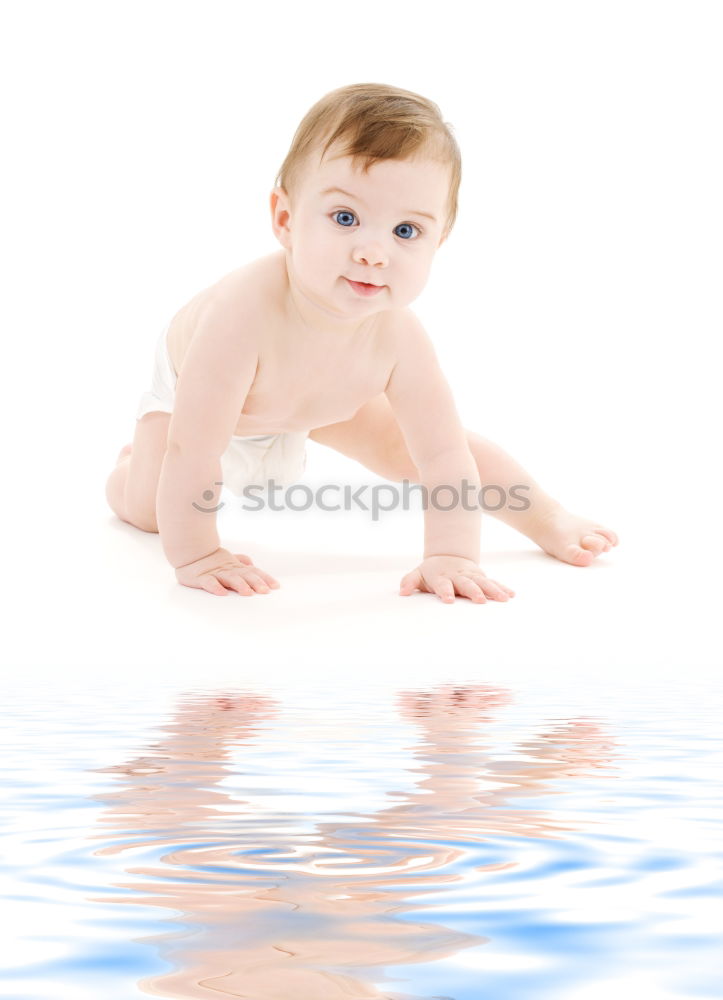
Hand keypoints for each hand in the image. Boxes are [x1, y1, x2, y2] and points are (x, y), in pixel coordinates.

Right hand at [175, 547, 279, 596]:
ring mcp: (215, 573)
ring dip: (239, 585)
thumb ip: (240, 561)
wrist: (188, 550)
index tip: (275, 586)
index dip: (264, 578)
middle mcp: (228, 569)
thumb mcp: (228, 559)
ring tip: (247, 593)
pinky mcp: (201, 578)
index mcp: (235, 566)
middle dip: (255, 583)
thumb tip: (252, 564)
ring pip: (229, 579)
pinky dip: (215, 587)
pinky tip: (222, 593)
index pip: (253, 572)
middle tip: (265, 591)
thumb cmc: (210, 559)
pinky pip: (209, 582)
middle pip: (244, 575)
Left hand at [399, 555, 514, 603]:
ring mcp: (472, 576)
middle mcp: (459, 576)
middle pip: (467, 584)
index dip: (445, 592)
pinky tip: (511, 595)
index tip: (449, 600)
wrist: (448, 556)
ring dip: (493, 590)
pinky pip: (493, 582)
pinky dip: (502, 588)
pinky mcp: (482, 577)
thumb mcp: (418, 574)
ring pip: (484, 582)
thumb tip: (402, 592)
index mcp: (442, 577)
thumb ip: (409, 582)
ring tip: (503, 599)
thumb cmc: (432, 572)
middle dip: (474, 591)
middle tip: (480, 600)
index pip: (443, 585)